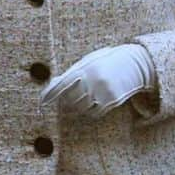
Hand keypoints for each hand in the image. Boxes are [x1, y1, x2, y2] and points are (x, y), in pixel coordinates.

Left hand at [41, 44, 155, 119]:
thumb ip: (71, 73)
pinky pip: (94, 112)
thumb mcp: (87, 62)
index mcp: (84, 68)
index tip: (42, 100)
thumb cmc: (105, 62)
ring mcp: (103, 91)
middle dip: (64, 100)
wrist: (132, 64)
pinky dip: (88, 111)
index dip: (50, 94)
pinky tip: (89, 104)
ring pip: (81, 107)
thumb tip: (52, 85)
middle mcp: (93, 81)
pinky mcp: (112, 100)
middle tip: (61, 98)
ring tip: (77, 99)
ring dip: (75, 106)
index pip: (62, 84)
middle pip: (70, 98)